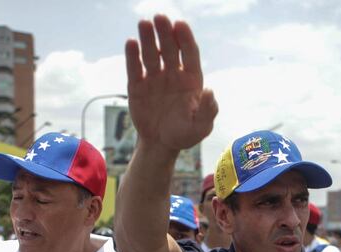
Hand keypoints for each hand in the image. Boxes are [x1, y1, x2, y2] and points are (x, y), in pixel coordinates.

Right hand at [125, 15, 217, 152]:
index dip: (185, 38)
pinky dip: (132, 55)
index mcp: (190, 79)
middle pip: (169, 48)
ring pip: (151, 54)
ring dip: (147, 38)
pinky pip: (135, 68)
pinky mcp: (137, 86)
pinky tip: (131, 42)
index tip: (180, 24)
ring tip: (144, 23)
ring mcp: (154, 78)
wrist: (160, 145)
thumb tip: (210, 90)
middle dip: (165, 32)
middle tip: (159, 17)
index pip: (188, 53)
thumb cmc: (184, 134)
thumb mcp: (201, 127)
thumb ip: (208, 110)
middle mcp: (172, 74)